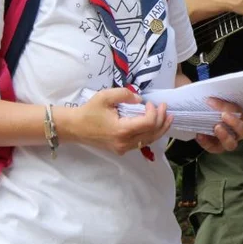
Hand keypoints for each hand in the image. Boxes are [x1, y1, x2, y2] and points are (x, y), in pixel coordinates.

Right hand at [58, 87, 172, 155]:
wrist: (74, 127)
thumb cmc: (89, 111)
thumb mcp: (106, 96)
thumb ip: (125, 94)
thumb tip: (140, 100)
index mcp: (122, 131)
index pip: (148, 123)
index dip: (154, 112)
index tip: (150, 102)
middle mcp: (125, 143)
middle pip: (152, 134)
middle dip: (162, 120)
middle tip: (165, 107)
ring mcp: (123, 148)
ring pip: (148, 140)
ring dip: (160, 129)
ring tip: (168, 118)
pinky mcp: (121, 149)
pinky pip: (141, 143)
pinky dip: (151, 134)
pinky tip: (155, 126)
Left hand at [195, 98, 242, 153]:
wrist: (201, 116)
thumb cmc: (213, 107)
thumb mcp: (217, 102)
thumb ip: (218, 101)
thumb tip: (212, 97)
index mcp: (241, 118)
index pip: (242, 114)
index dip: (231, 108)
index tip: (214, 101)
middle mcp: (237, 132)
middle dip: (235, 123)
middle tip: (223, 115)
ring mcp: (228, 141)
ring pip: (232, 144)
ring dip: (225, 136)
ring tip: (216, 127)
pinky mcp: (216, 148)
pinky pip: (213, 148)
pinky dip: (206, 142)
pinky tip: (199, 135)